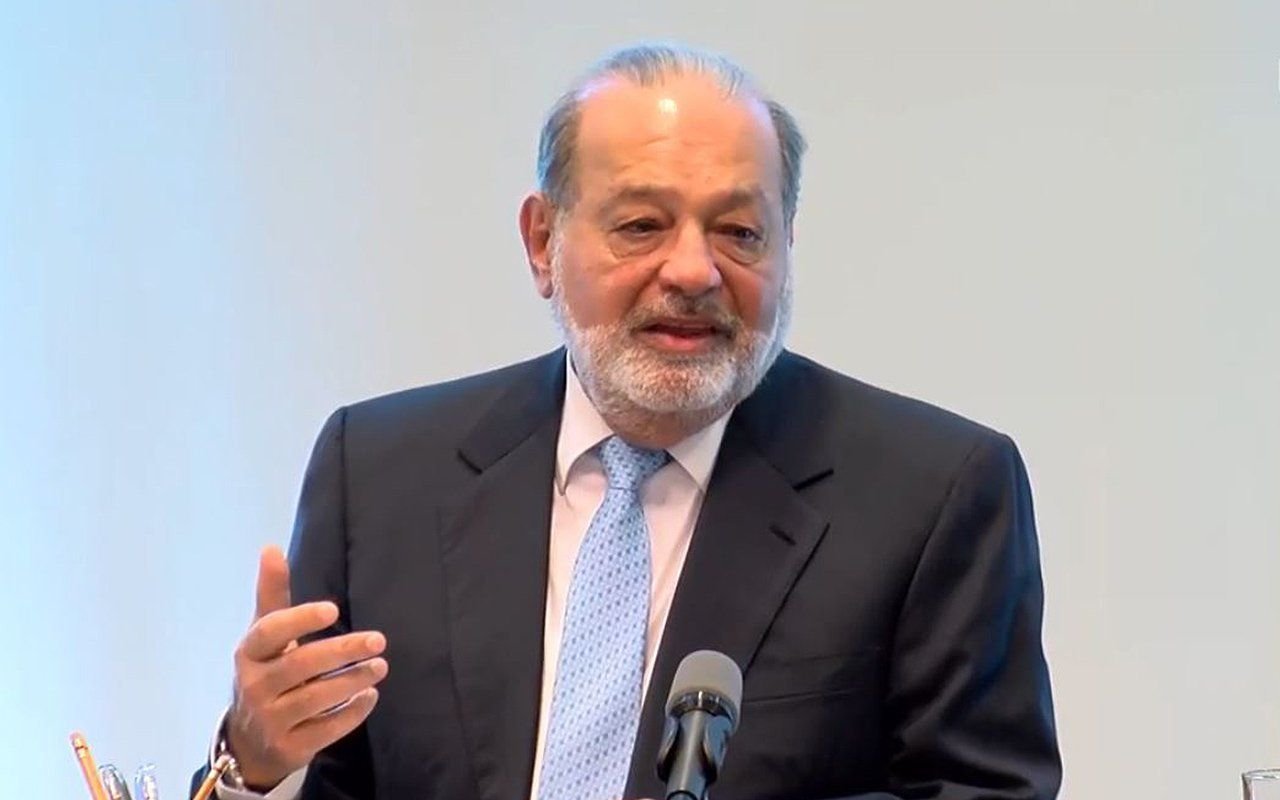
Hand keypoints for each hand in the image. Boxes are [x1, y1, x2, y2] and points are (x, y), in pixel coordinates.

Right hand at [225, 546, 388, 788]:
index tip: (334, 608)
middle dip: (342, 652)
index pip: (270, 633)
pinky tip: (370, 697)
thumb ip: (273, 595)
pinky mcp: (290, 747)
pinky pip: (325, 730)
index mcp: (248, 653)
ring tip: (380, 667)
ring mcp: (270, 720)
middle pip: (299, 665)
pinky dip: (351, 714)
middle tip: (379, 640)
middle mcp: (255, 686)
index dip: (300, 620)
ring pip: (315, 699)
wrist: (249, 742)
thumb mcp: (265, 636)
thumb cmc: (266, 674)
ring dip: (352, 681)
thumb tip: (270, 547)